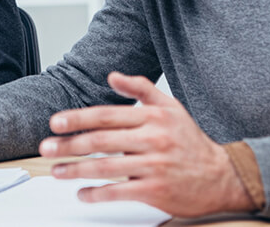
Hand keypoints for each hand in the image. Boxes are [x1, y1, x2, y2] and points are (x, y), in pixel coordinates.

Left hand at [38, 72, 254, 216]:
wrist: (223, 176)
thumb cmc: (191, 141)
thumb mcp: (171, 107)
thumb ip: (140, 89)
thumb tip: (112, 76)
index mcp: (152, 117)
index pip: (106, 115)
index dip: (77, 119)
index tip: (55, 123)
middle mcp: (152, 139)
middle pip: (100, 141)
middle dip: (68, 145)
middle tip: (46, 148)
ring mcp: (154, 166)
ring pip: (106, 167)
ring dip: (76, 170)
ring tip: (57, 171)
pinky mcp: (156, 190)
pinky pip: (120, 191)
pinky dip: (97, 194)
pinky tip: (82, 193)